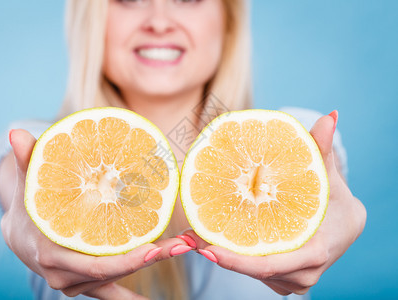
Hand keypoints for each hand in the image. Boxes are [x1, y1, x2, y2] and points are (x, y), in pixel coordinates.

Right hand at [0, 129, 190, 298]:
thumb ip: (27, 158)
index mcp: (52, 254)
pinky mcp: (84, 283)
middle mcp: (63, 275)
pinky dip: (127, 298)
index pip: (96, 264)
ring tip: (182, 248)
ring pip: (116, 280)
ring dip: (149, 265)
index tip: (156, 247)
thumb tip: (17, 132)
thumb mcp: (27, 180)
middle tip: (182, 245)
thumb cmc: (27, 203)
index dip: (127, 259)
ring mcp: (74, 283)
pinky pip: (108, 293)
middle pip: (114, 273)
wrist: (17, 232)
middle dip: (150, 260)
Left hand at [180, 112, 366, 294]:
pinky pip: (249, 268)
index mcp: (314, 254)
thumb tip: (330, 116)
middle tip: (185, 239)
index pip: (269, 264)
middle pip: (250, 270)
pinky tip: (204, 238)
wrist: (343, 226)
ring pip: (246, 270)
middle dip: (217, 254)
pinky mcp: (277, 277)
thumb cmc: (336, 200)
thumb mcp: (328, 176)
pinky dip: (229, 254)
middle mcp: (300, 274)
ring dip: (217, 254)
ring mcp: (288, 280)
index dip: (237, 260)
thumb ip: (322, 150)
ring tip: (187, 238)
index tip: (206, 249)